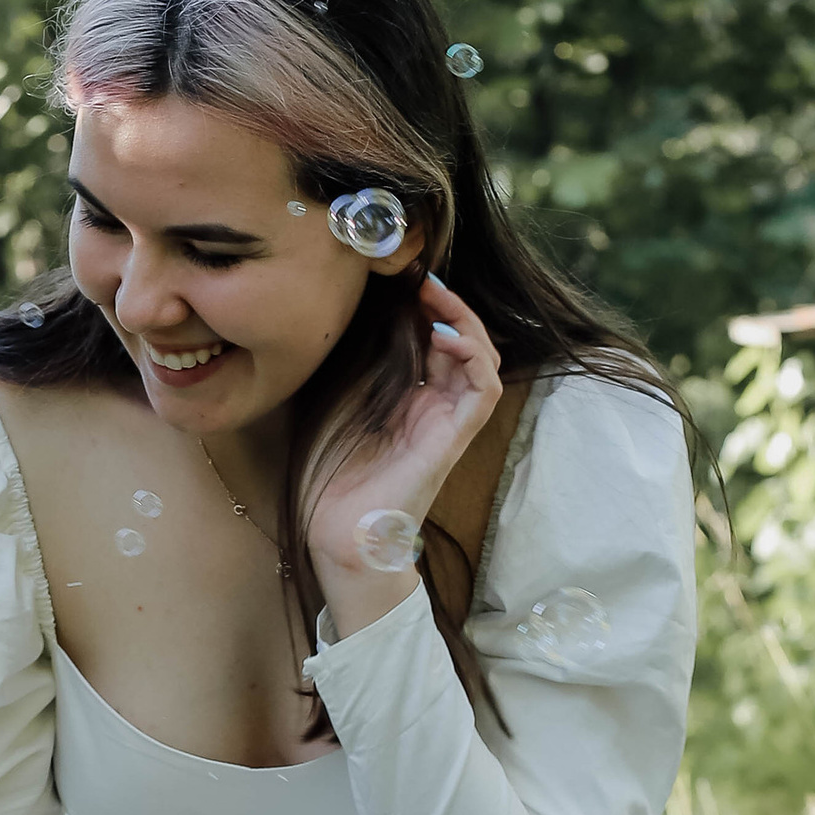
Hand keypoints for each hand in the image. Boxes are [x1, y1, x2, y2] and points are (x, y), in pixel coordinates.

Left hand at [306, 274, 502, 615]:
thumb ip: (354, 367)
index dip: (427, 308)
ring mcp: (448, 422)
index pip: (435, 341)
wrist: (340, 536)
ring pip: (482, 359)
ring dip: (466, 322)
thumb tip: (355, 317)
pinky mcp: (454, 438)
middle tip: (422, 279)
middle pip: (464, 342)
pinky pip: (483, 390)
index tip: (404, 281)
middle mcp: (434, 407)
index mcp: (409, 400)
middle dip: (449, 305)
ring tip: (436, 298)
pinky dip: (474, 359)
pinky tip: (445, 339)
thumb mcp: (335, 406)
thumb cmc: (331, 481)